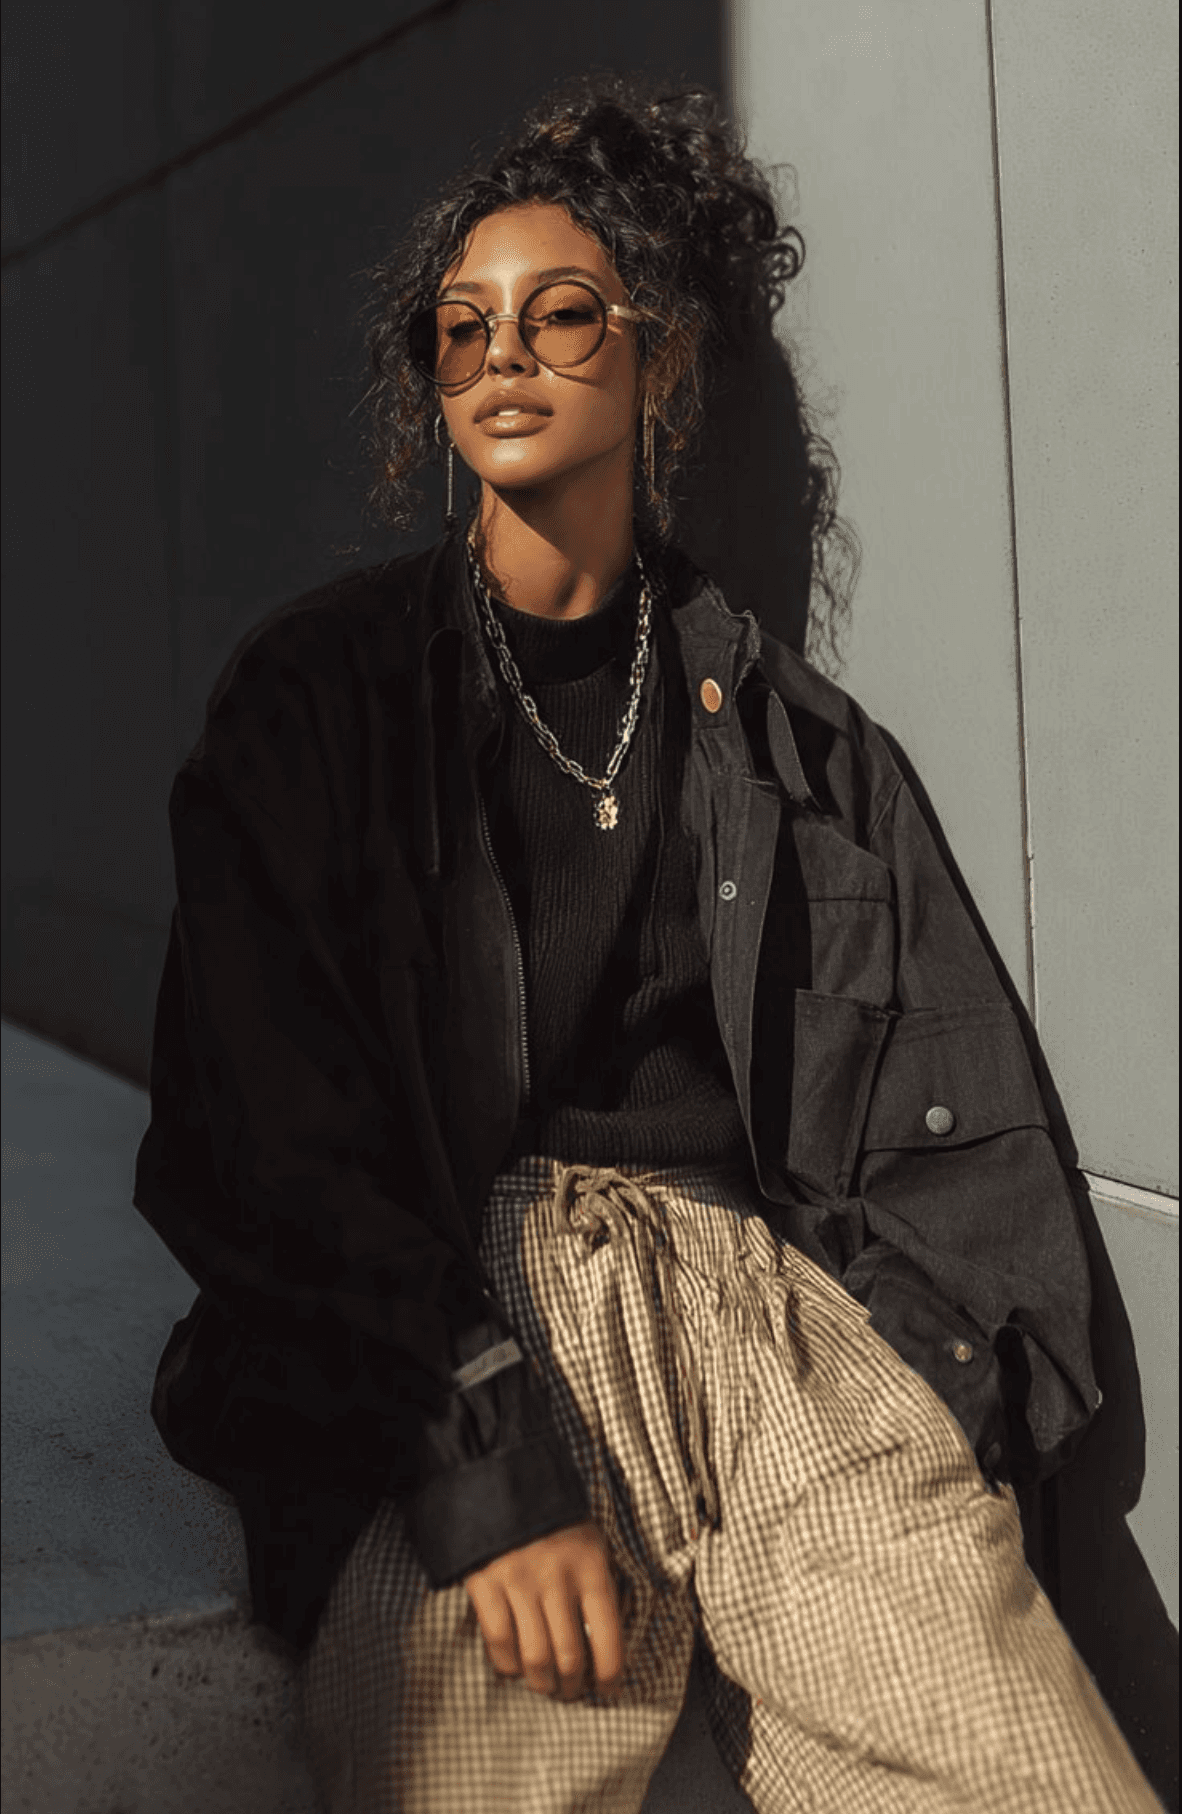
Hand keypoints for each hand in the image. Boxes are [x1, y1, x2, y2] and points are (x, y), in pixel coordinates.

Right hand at [463, 1520, 623, 1700]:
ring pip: (535, 1658)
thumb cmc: (556, 1522)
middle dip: (573, 1687)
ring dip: (542, 1683)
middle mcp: (557, 1578)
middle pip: (569, 1657)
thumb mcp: (591, 1543)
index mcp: (591, 1567)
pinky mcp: (485, 1584)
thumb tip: (605, 1643)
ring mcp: (519, 1582)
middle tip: (571, 1691)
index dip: (610, 1675)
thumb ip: (599, 1586)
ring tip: (546, 1685)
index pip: (609, 1637)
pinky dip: (507, 1665)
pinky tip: (515, 1666)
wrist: (504, 1481)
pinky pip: (498, 1642)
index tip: (607, 1688)